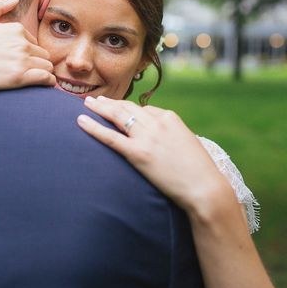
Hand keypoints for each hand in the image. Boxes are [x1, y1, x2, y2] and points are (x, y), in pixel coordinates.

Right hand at [0, 0, 55, 89]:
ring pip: (47, 66)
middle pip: (44, 55)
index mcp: (15, 29)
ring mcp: (21, 60)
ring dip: (43, 72)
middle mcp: (21, 43)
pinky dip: (47, 82)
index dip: (29, 52)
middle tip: (28, 72)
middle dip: (38, 62)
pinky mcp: (18, 77)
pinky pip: (46, 78)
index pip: (35, 42)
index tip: (21, 61)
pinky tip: (43, 85)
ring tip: (35, 79)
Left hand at [77, 96, 235, 215]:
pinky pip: (111, 137)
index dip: (129, 109)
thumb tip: (161, 140)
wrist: (205, 187)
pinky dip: (94, 128)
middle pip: (127, 107)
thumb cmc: (199, 171)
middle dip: (109, 103)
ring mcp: (147, 137)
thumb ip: (171, 136)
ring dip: (99, 108)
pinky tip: (81, 121)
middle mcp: (157, 122)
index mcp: (170, 118)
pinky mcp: (138, 153)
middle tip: (96, 100)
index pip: (144, 109)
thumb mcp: (187, 144)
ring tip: (87, 104)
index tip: (117, 109)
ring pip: (117, 116)